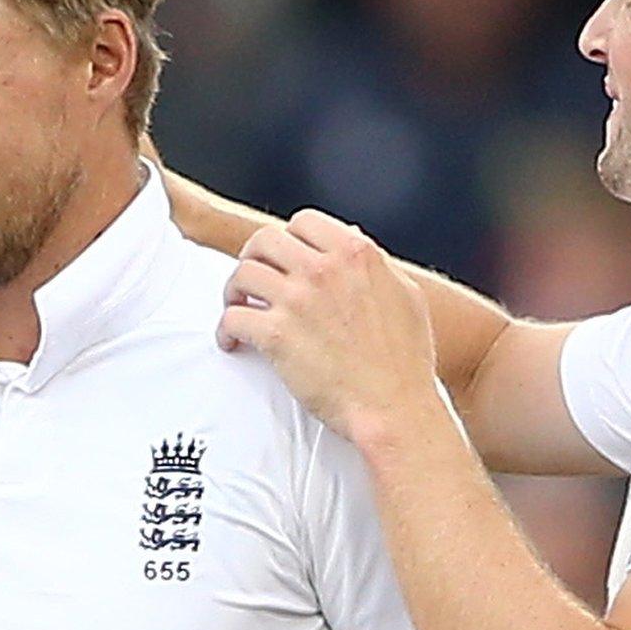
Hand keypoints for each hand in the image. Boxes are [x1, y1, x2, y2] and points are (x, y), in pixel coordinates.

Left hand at [217, 210, 442, 444]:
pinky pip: (232, 318)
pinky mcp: (276, 334)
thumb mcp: (405, 295)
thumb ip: (375, 263)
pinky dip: (225, 330)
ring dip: (234, 292)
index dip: (288, 239)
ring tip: (238, 308)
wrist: (394, 407)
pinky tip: (232, 341)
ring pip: (242, 274)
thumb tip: (352, 236)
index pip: (303, 222)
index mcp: (356, 254)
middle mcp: (324, 270)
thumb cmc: (404, 360)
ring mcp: (297, 300)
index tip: (283, 258)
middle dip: (253, 257)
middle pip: (264, 240)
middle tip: (253, 279)